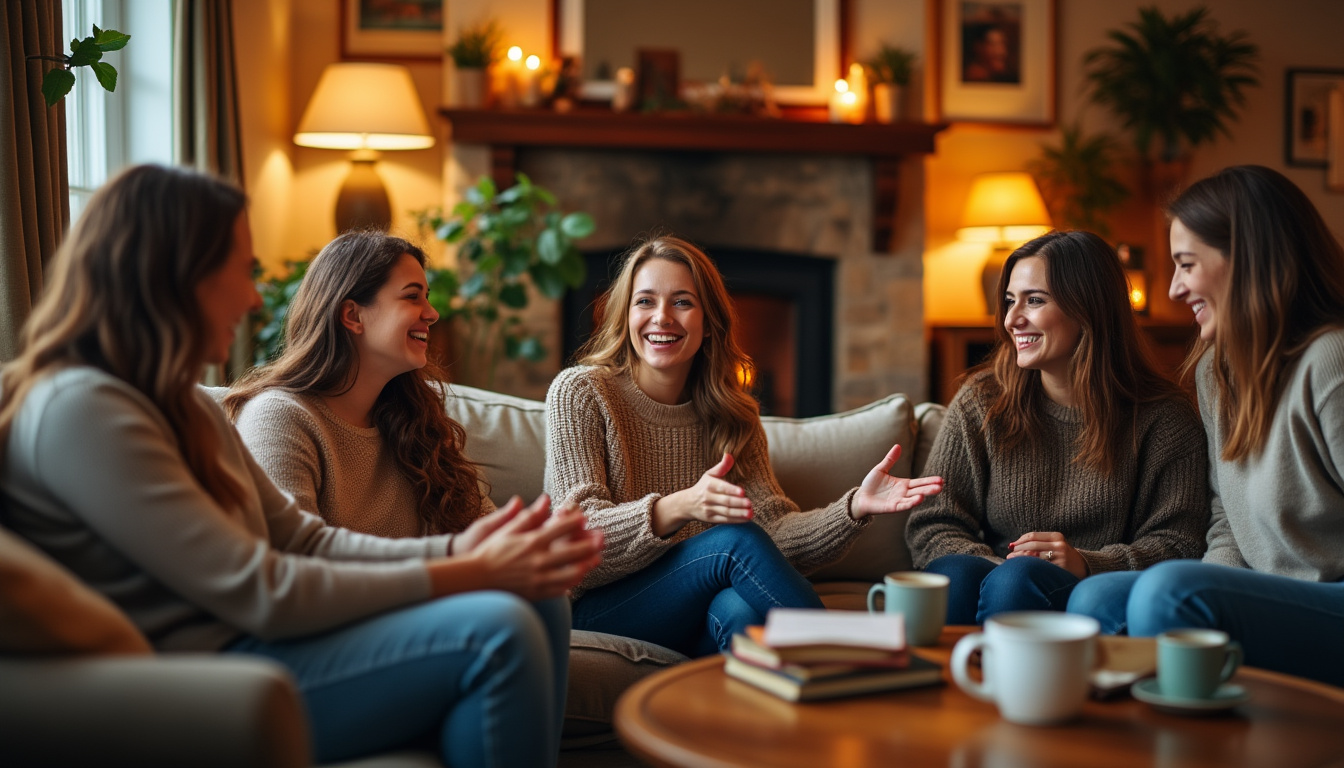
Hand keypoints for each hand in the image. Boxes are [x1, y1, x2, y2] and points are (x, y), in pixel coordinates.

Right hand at [451, 494, 603, 600]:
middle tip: (602, 539)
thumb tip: (545, 499)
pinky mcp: (536, 593)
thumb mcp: (508, 530)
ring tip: (596, 560)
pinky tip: (579, 577)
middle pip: (571, 552)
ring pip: (570, 573)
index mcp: (531, 542)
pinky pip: (560, 589)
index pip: (559, 529)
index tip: (585, 518)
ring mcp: (538, 578)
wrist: (476, 579)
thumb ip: (529, 516)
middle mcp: (537, 560)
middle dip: (589, 545)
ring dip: (586, 565)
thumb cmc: (490, 552)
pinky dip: (572, 583)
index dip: (575, 523)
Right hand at [652, 453, 753, 536]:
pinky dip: (736, 520)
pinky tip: (746, 519)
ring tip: (751, 513)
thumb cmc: (703, 487)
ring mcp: (709, 510)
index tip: (743, 492)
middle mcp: (708, 498)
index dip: (732, 490)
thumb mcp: (709, 475)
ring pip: (726, 512)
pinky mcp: (711, 519)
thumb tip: (729, 455)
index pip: (722, 487)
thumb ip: (721, 467)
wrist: (687, 504)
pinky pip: (725, 520)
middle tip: (750, 503)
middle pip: (725, 501)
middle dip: (738, 503)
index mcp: (709, 485)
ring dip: (739, 513)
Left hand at [850, 444, 944, 519]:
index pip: (919, 482)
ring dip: (922, 495)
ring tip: (934, 491)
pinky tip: (919, 499)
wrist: (861, 497)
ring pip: (913, 498)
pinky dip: (910, 503)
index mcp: (903, 484)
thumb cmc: (871, 484)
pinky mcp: (892, 507)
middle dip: (930, 488)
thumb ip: (890, 459)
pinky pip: (903, 505)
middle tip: (941, 486)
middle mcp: (903, 493)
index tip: (941, 480)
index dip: (929, 481)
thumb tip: (898, 446)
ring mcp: (898, 500)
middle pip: (919, 490)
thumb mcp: (881, 469)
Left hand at [1005, 531, 1086, 577]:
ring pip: (1034, 556)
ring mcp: (1060, 556)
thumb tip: (1013, 545)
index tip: (1012, 545)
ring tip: (1011, 561)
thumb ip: (1038, 543)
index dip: (1020, 540)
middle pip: (1032, 545)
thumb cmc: (1063, 555)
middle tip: (1009, 555)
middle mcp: (1059, 545)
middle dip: (1018, 550)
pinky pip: (1040, 566)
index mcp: (1057, 536)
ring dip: (1020, 558)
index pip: (1033, 536)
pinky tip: (1023, 568)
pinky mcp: (1060, 567)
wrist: (1083, 567)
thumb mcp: (1055, 545)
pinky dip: (1029, 566)